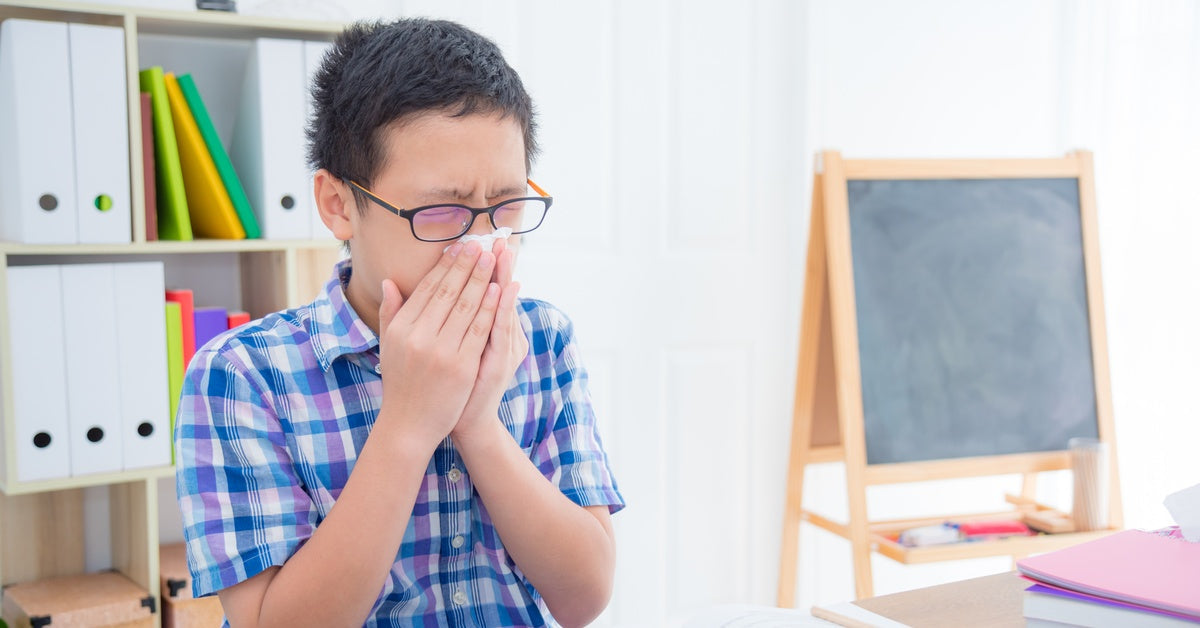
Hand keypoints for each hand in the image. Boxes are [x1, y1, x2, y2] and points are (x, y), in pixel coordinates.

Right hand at [376, 240, 502, 448]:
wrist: (408, 426)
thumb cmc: (400, 384)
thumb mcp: (389, 347)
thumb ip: (391, 313)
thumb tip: (388, 282)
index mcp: (401, 328)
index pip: (426, 289)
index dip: (445, 267)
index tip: (458, 248)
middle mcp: (418, 336)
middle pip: (448, 292)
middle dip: (466, 265)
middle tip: (480, 244)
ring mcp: (440, 351)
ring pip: (466, 306)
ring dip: (481, 279)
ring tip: (493, 258)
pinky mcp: (461, 366)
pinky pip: (479, 330)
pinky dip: (490, 307)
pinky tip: (499, 290)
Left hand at [453, 239, 528, 442]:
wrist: (467, 420)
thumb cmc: (458, 384)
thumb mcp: (462, 348)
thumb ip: (457, 319)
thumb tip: (455, 291)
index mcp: (488, 329)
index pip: (490, 290)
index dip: (490, 266)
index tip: (488, 239)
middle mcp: (500, 336)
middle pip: (499, 292)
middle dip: (498, 264)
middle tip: (500, 236)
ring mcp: (503, 348)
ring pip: (503, 306)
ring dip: (504, 277)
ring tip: (505, 252)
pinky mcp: (501, 362)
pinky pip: (500, 330)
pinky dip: (501, 309)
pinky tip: (505, 289)